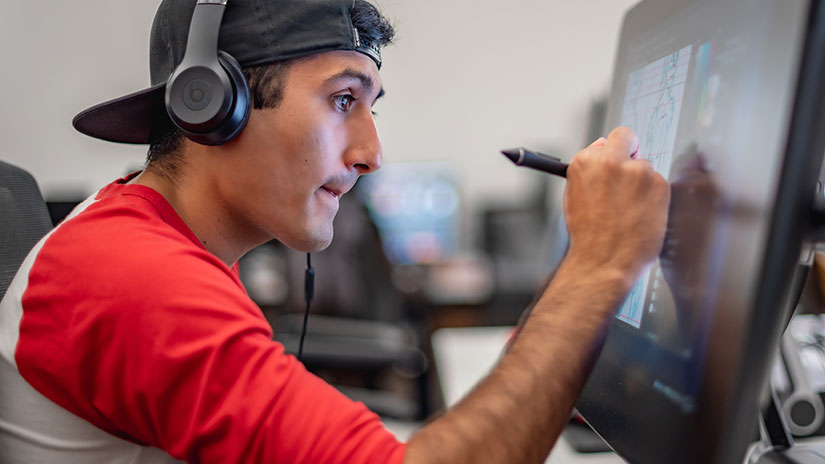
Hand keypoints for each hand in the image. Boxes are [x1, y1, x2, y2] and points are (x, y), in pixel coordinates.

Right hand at [563, 126, 670, 283]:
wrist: (604, 260)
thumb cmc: (588, 235)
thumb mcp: (574, 196)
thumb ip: (589, 170)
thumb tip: (602, 149)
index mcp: (586, 161)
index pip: (608, 140)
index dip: (612, 153)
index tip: (615, 165)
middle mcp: (611, 161)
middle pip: (628, 139)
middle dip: (629, 152)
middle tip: (627, 177)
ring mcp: (637, 171)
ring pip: (645, 167)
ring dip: (641, 183)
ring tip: (629, 210)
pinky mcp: (659, 185)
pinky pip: (658, 184)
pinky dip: (653, 197)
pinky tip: (641, 215)